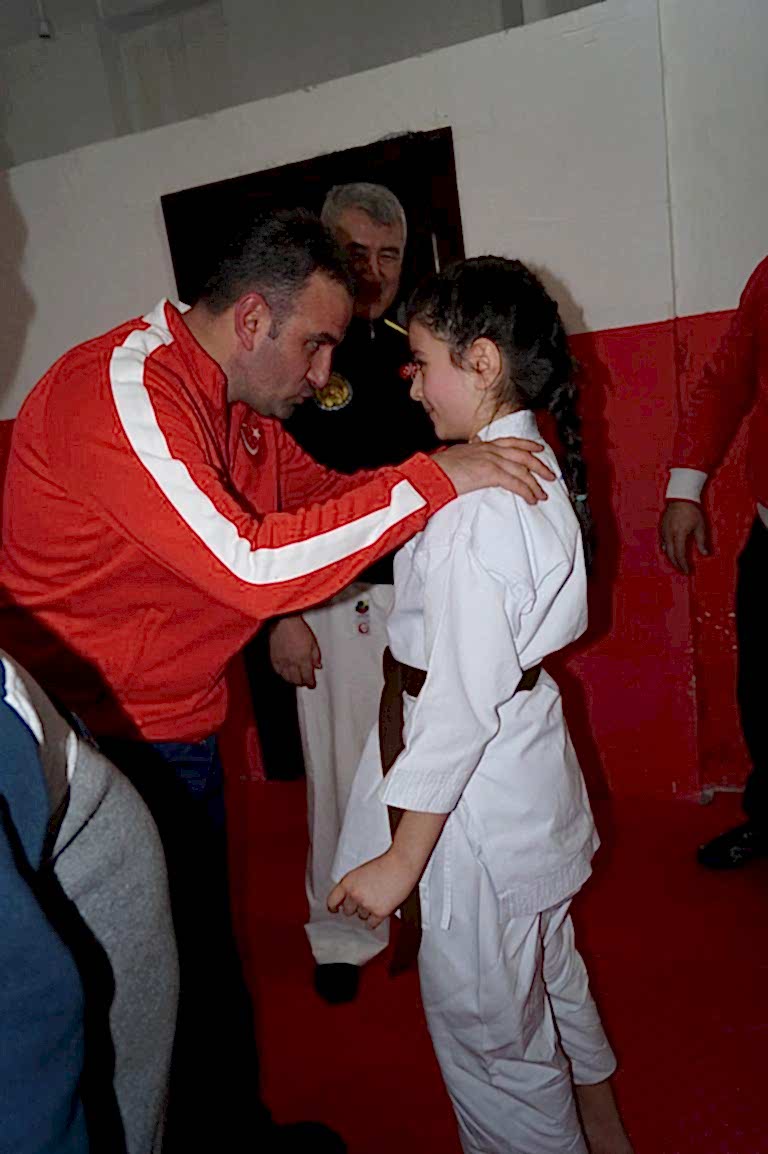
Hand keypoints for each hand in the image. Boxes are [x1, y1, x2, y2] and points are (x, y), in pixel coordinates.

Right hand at [269, 616, 321, 686]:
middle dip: (302, 683)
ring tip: (296, 680)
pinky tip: (285, 673)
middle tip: (305, 682)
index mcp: (303, 659)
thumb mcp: (312, 641)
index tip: (312, 685)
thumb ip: (316, 655)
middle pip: (297, 680)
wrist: (282, 621)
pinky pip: (278, 671)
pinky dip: (283, 674)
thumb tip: (318, 666)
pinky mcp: (273, 658)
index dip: (311, 683)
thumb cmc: (298, 628)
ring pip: (287, 678)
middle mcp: (292, 663)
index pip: (308, 677)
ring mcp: (282, 661)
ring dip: (293, 680)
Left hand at [327, 849, 418, 929]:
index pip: (332, 900)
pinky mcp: (379, 912)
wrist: (402, 864)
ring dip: (368, 912)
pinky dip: (375, 920)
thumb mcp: (362, 872)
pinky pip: (371, 924)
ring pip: (361, 917)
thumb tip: (349, 900)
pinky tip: (379, 911)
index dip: (333, 907)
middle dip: (355, 907)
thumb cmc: (386, 864)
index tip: (335, 910)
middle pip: (347, 911)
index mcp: (348, 882)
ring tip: (378, 899)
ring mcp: (366, 904)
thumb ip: (353, 885)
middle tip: (366, 900)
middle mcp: (355, 894)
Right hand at [435, 438, 554, 504]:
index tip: (538, 448)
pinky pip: (515, 483)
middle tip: (550, 474)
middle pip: (522, 454)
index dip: (527, 444)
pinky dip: (526, 492)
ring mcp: (491, 460)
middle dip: (539, 465)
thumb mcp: (456, 459)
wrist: (431, 473)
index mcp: (481, 446)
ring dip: (535, 483)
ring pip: (522, 470)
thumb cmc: (437, 470)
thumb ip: (468, 461)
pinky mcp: (491, 473)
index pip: (510, 442)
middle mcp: (489, 450)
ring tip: (543, 493)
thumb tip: (470, 468)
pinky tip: (532, 499)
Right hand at [660, 501, 709, 573]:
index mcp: (679, 535)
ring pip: (665, 550)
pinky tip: (671, 551)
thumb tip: (705, 554)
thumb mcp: (700, 526)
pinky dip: (667, 549)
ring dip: (672, 558)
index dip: (683, 565)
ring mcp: (663, 531)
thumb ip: (701, 541)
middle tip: (683, 570)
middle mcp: (669, 535)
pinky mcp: (661, 528)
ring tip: (678, 563)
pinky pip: (662, 542)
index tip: (688, 571)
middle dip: (677, 564)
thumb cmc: (692, 511)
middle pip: (671, 555)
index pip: (680, 555)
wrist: (681, 498)